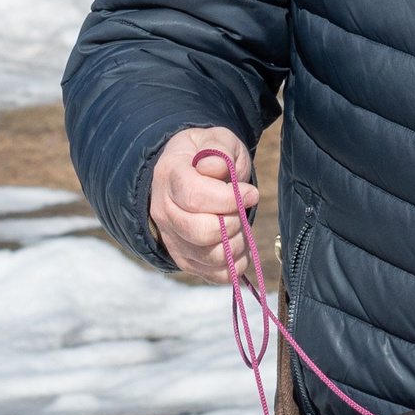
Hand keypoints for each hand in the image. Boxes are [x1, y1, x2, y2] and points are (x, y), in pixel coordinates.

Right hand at [149, 125, 261, 282]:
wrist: (188, 173)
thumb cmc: (208, 156)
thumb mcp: (216, 140)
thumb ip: (218, 151)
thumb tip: (215, 170)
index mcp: (170, 175)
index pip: (196, 196)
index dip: (229, 199)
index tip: (251, 193)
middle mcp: (163, 210)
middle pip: (201, 232)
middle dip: (234, 222)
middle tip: (244, 210)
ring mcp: (171, 237)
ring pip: (209, 255)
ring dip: (237, 243)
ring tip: (242, 225)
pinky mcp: (184, 258)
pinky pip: (213, 274)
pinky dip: (235, 265)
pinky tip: (240, 246)